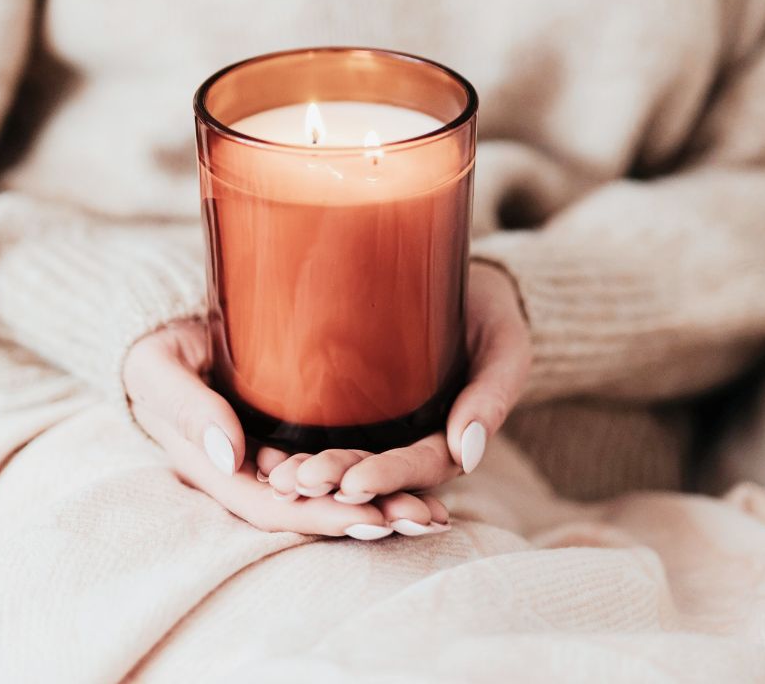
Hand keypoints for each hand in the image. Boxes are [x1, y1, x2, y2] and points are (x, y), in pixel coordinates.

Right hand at [122, 318, 450, 539]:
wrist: (164, 328)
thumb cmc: (157, 349)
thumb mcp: (157, 371)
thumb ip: (186, 407)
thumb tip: (231, 455)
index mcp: (220, 470)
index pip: (276, 508)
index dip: (324, 518)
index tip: (372, 518)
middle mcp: (256, 471)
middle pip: (317, 507)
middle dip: (371, 516)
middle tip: (427, 518)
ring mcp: (279, 451)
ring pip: (336, 486)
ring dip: (385, 501)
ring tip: (437, 509)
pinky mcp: (298, 427)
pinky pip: (342, 455)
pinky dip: (379, 469)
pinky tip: (424, 471)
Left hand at [258, 261, 530, 501]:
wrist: (459, 278)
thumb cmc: (486, 312)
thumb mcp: (504, 346)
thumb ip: (493, 394)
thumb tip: (469, 454)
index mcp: (447, 438)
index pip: (419, 466)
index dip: (388, 478)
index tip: (353, 485)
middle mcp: (407, 439)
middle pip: (373, 468)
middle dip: (336, 479)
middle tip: (297, 482)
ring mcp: (378, 423)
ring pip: (343, 456)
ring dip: (309, 470)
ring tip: (274, 476)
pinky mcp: (348, 401)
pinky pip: (320, 427)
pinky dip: (293, 443)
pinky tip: (261, 450)